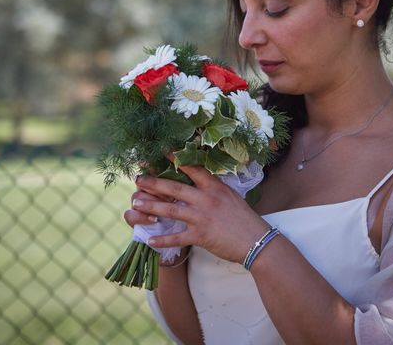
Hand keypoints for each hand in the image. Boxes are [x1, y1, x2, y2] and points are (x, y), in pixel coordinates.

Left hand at [132, 164, 268, 263]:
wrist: (256, 240)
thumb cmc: (245, 219)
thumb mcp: (231, 196)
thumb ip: (214, 189)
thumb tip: (201, 182)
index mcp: (214, 187)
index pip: (193, 169)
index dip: (177, 159)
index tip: (163, 151)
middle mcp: (206, 200)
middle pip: (175, 188)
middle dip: (154, 183)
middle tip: (138, 179)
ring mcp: (202, 217)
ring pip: (171, 210)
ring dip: (151, 206)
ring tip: (136, 203)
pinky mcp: (201, 236)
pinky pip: (177, 237)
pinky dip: (163, 239)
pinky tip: (150, 239)